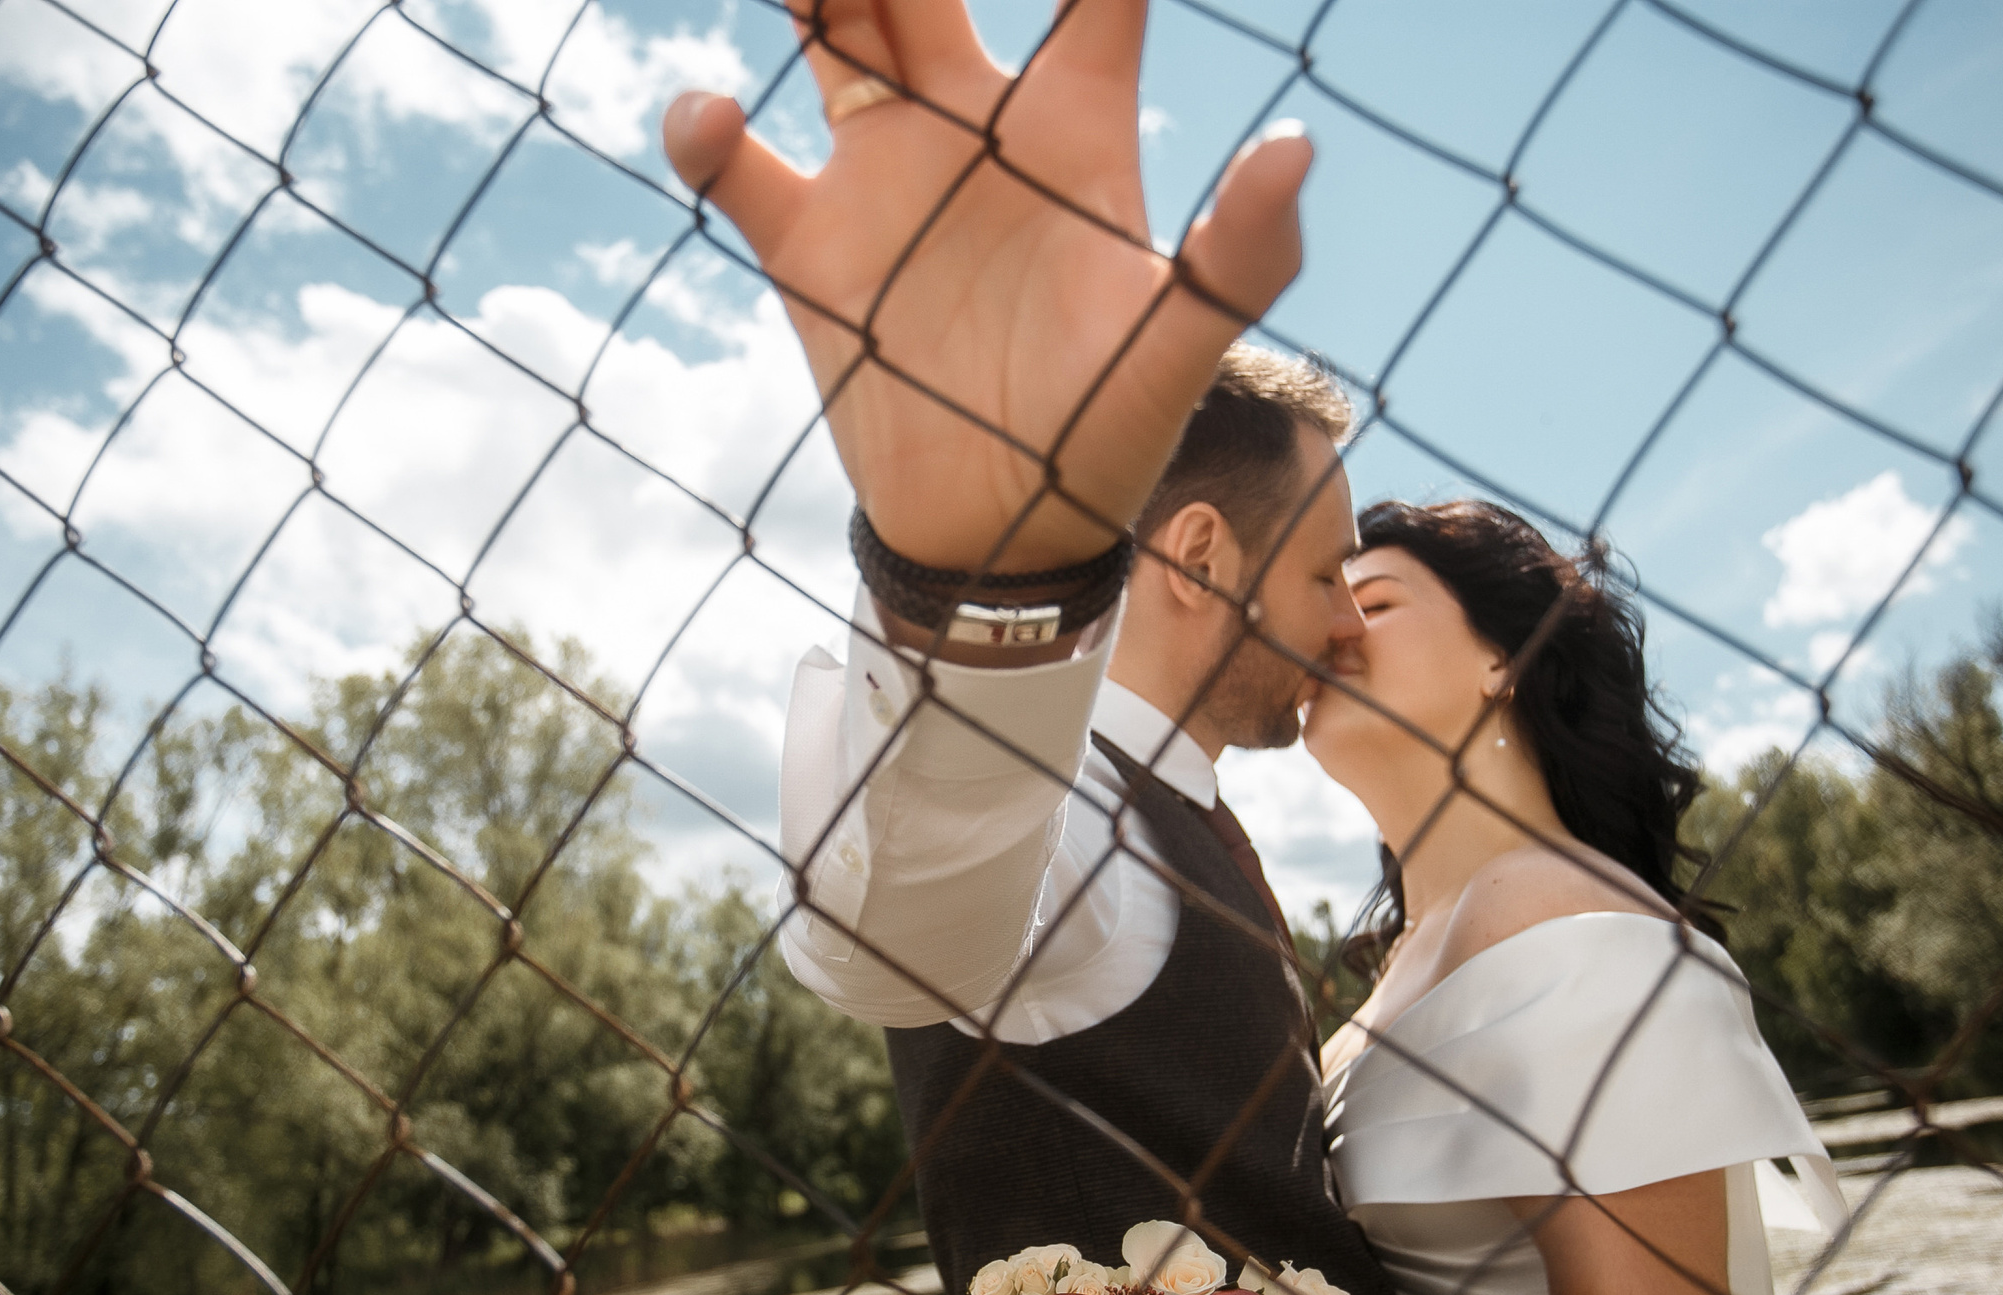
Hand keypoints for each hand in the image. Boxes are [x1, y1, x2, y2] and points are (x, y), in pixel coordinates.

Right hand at [663, 0, 1312, 573]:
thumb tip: (1297, 151)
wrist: (1001, 536)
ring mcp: (885, 175)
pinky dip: (705, 131)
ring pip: (830, 30)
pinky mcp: (808, 244)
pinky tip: (707, 122)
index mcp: (1074, 126)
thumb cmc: (1109, 437)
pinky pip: (737, 161)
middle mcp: (974, 127)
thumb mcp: (1182, 352)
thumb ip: (1240, 257)